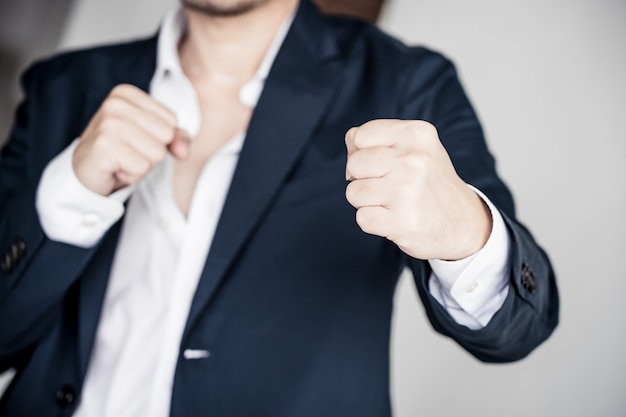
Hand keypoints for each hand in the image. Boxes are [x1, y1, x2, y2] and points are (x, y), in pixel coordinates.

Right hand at [73, 84, 189, 195]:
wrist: (84, 175)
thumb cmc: (120, 153)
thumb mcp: (152, 139)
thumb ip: (175, 138)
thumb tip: (184, 152)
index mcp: (127, 94)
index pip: (171, 120)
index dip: (158, 138)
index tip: (134, 140)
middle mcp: (115, 104)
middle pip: (166, 136)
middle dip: (151, 152)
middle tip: (127, 152)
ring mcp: (108, 124)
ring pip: (156, 154)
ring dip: (142, 165)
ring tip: (121, 160)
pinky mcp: (104, 146)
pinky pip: (141, 168)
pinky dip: (131, 176)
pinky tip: (115, 169)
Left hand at [345, 119, 491, 260]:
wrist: (463, 224)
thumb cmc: (429, 183)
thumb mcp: (415, 148)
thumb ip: (378, 138)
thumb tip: (350, 140)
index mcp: (417, 134)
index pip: (360, 135)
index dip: (363, 152)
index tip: (384, 164)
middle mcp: (414, 160)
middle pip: (353, 165)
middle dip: (363, 178)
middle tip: (389, 186)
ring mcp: (408, 191)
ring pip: (353, 193)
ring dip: (367, 202)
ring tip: (392, 203)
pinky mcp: (403, 221)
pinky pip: (362, 218)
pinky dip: (373, 222)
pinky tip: (394, 219)